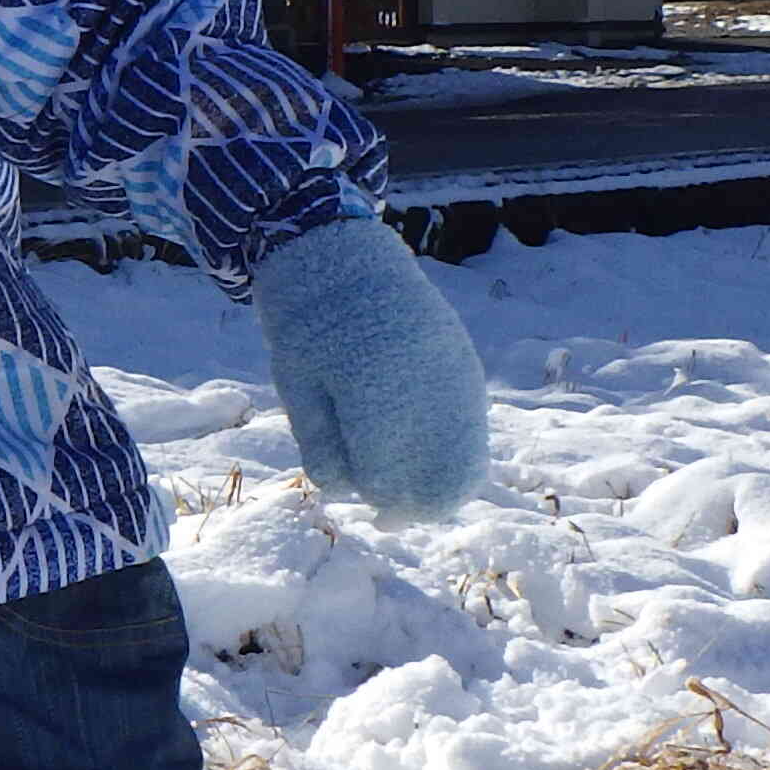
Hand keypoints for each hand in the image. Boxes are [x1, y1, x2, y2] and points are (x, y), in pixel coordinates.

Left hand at [248, 218, 487, 520]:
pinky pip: (471, 430)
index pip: (386, 480)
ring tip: (408, 486)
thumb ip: (324, 447)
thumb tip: (346, 494)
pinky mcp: (464, 367)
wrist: (341, 256)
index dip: (376, 501)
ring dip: (438, 483)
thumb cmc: (305, 327)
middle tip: (388, 513)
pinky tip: (421, 450)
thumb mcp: (298, 389)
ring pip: (466, 461)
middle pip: (441, 482)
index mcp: (375, 394)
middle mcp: (426, 387)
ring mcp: (454, 376)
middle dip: (414, 506)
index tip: (368, 509)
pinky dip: (450, 452)